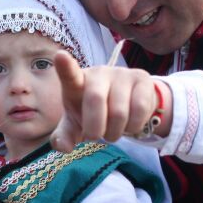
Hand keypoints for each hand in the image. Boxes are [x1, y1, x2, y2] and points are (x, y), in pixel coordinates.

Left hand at [50, 51, 171, 151]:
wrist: (125, 106)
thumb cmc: (91, 114)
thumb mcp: (75, 127)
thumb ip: (64, 136)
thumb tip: (61, 146)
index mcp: (76, 83)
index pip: (70, 74)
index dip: (65, 67)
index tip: (59, 56)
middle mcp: (98, 73)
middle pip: (95, 100)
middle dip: (95, 128)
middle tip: (95, 138)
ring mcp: (121, 73)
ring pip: (119, 112)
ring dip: (115, 132)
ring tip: (112, 132)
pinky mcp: (142, 78)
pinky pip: (140, 110)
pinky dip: (133, 127)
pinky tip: (129, 125)